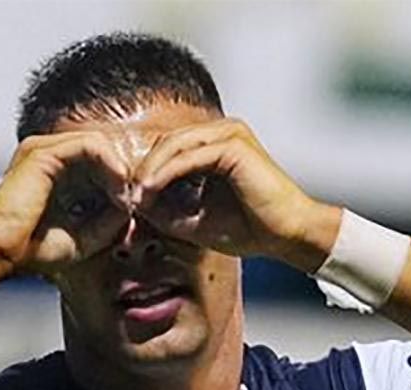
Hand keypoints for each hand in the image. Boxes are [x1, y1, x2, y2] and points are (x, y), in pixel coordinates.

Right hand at [0, 131, 132, 277]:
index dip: (120, 181)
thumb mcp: (83, 237)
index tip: (130, 209)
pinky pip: (90, 145)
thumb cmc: (32, 250)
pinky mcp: (43, 153)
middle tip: (134, 202)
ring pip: (98, 143)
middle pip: (101, 148)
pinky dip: (110, 164)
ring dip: (119, 168)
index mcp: (53, 170)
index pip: (97, 160)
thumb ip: (109, 221)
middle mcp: (47, 154)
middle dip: (122, 173)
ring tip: (125, 197)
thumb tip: (132, 206)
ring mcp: (43, 149)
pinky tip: (118, 189)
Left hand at [133, 118, 335, 271]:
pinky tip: (149, 191)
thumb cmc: (249, 228)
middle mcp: (222, 132)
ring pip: (174, 145)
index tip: (127, 198)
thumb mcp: (195, 220)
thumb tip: (135, 203)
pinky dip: (166, 173)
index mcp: (215, 144)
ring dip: (150, 170)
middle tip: (124, 195)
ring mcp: (230, 134)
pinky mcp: (234, 146)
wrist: (287, 235)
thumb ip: (166, 209)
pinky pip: (189, 156)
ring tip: (134, 195)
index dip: (145, 171)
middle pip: (167, 142)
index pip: (168, 148)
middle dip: (142, 168)